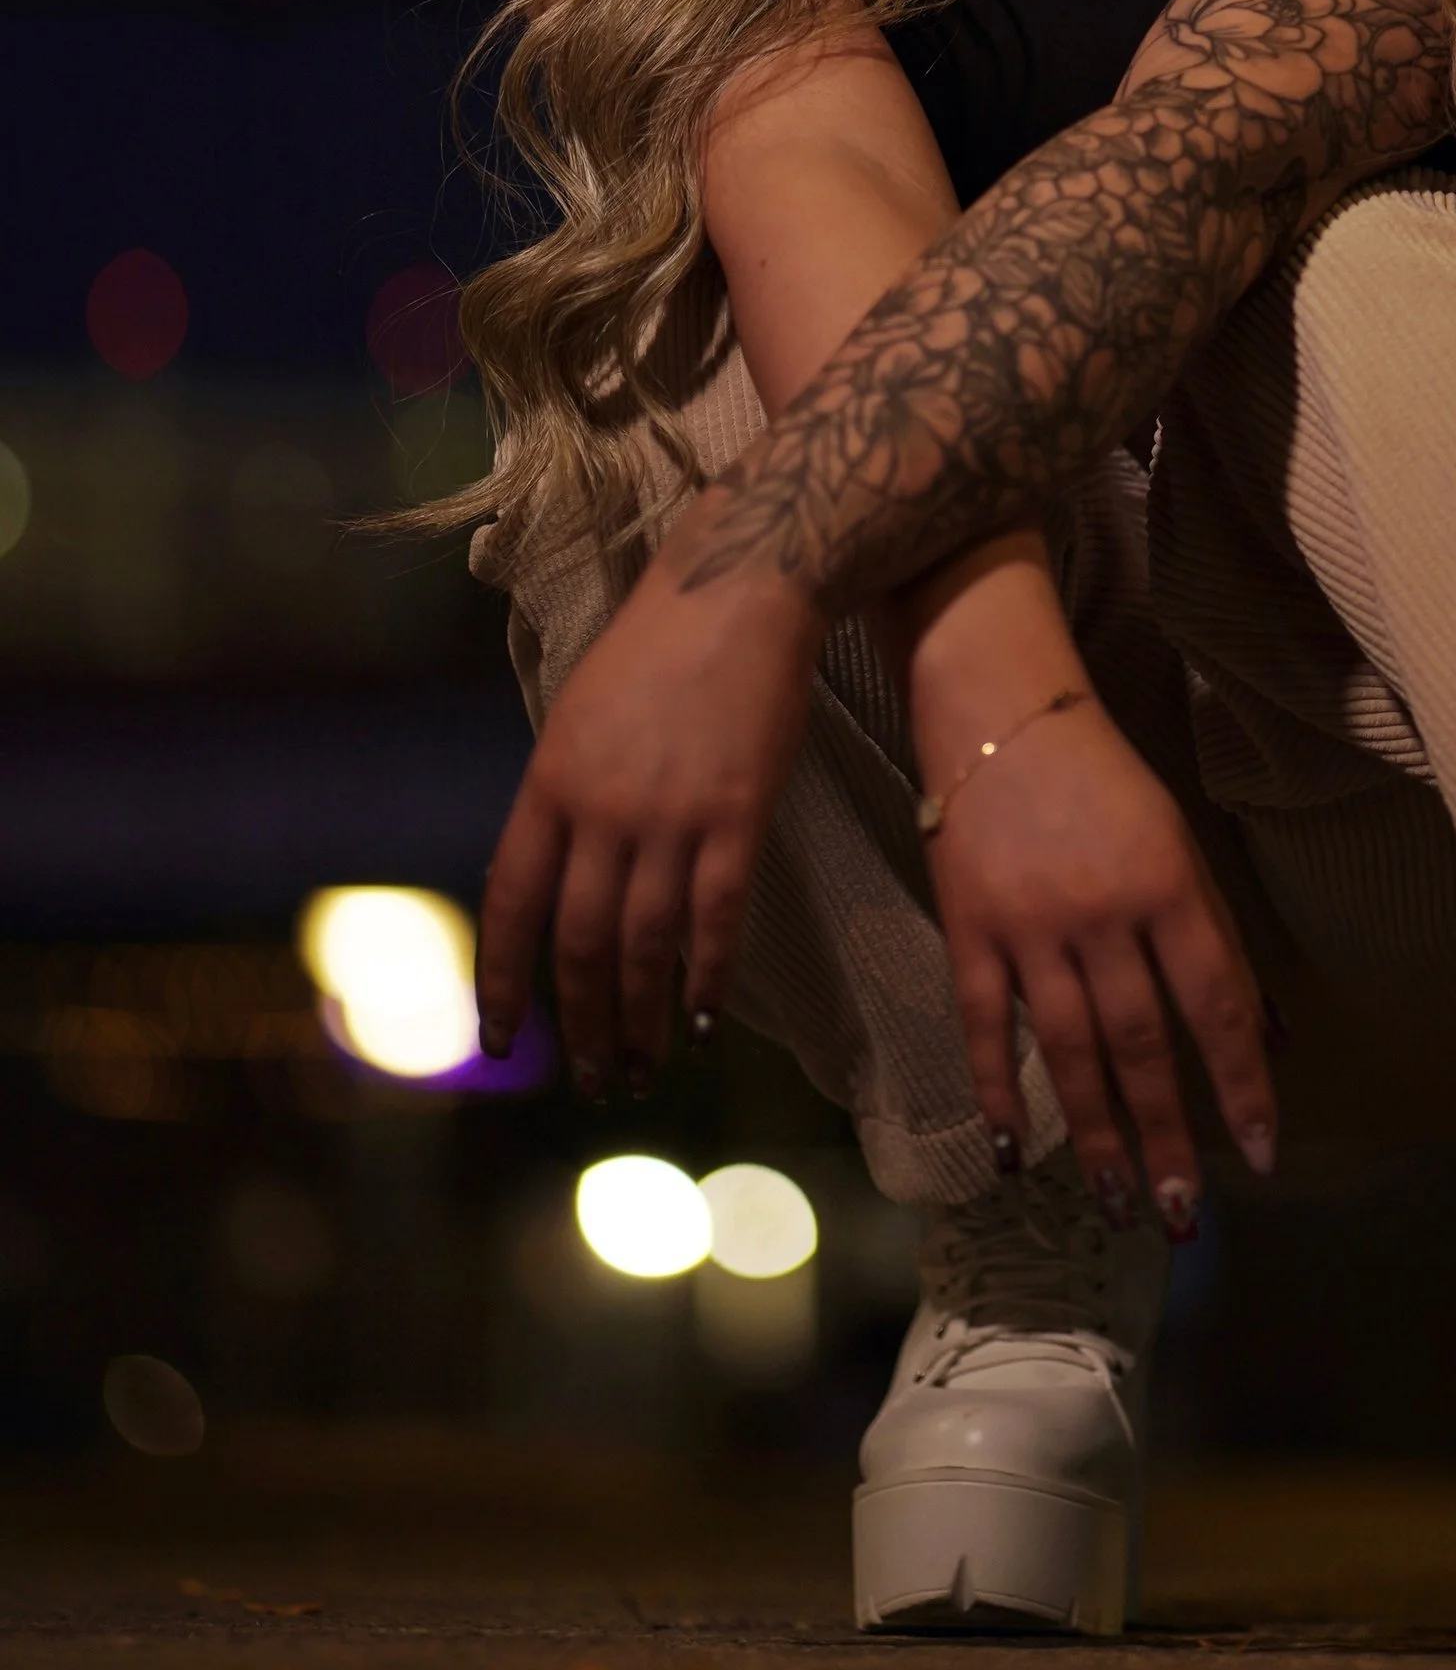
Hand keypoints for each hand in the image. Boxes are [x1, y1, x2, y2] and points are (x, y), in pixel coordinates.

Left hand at [476, 490, 826, 1092]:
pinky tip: (702, 1019)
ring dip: (641, 1018)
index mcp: (550, 783)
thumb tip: (550, 882)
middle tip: (591, 1078)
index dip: (502, 982)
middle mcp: (601, 808)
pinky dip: (707, 978)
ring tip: (643, 1068)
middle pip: (579, 943)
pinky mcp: (738, 815)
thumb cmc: (657, 649)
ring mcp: (671, 815)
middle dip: (581, 1023)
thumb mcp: (579, 718)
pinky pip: (718, 917)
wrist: (740, 591)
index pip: (511, 904)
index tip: (502, 1042)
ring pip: (646, 944)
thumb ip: (563, 800)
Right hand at [927, 691, 1277, 1234]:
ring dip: (1094, 1133)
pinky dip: (997, 1090)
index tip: (1258, 1156)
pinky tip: (1011, 1151)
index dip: (1240, 1087)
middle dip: (1166, 1135)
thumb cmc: (1106, 783)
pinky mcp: (969, 928)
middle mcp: (1104, 912)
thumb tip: (1264, 1037)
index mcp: (1170, 887)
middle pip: (1141, 1043)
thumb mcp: (1180, 845)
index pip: (1216, 1008)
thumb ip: (1217, 940)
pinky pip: (983, 1024)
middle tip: (1183, 1213)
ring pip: (1067, 1049)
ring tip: (1117, 1201)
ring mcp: (1031, 925)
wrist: (1002, 712)